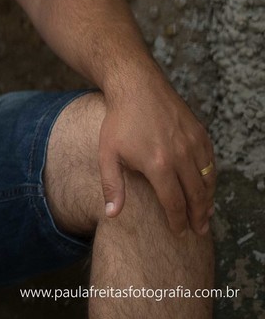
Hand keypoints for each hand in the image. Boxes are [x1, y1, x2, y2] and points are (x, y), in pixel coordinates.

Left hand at [99, 77, 215, 234]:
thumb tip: (111, 214)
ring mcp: (193, 144)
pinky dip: (211, 179)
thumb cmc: (119, 121)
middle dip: (198, 217)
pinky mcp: (200, 134)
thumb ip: (112, 186)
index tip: (179, 232)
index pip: (174, 203)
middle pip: (196, 196)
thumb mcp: (107, 153)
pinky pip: (211, 163)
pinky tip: (205, 187)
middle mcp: (181, 156)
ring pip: (207, 180)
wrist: (136, 86)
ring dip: (207, 200)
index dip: (178, 221)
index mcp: (158, 165)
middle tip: (198, 230)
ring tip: (205, 214)